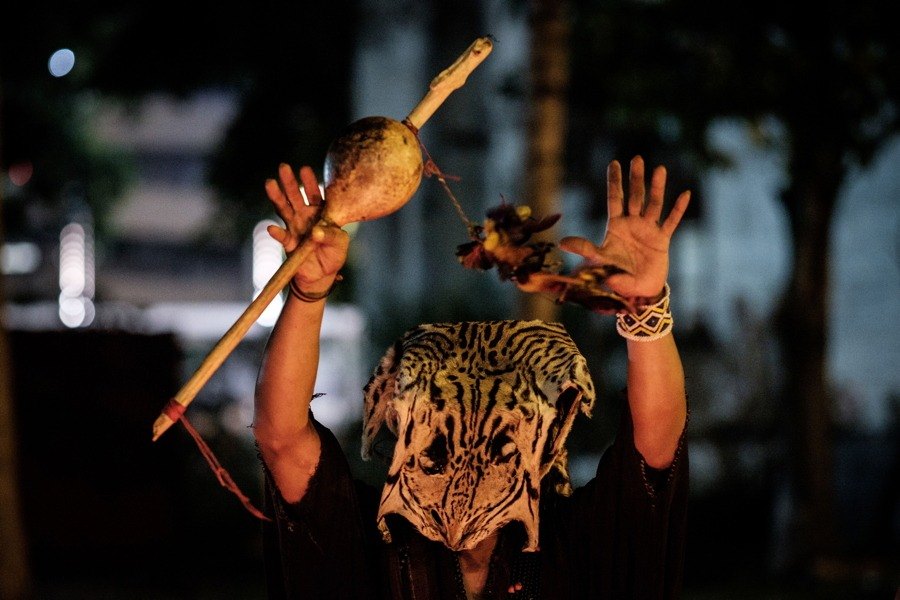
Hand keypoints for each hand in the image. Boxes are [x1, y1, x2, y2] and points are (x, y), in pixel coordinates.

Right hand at [265, 163, 348, 289]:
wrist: (322, 276)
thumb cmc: (334, 254)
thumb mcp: (340, 243)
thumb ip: (331, 236)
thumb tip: (316, 231)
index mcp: (320, 212)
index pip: (314, 194)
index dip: (310, 182)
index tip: (305, 170)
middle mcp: (304, 216)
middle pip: (295, 196)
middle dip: (289, 182)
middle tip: (283, 167)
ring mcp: (294, 227)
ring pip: (284, 209)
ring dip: (277, 197)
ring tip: (270, 184)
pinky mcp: (288, 243)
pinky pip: (281, 236)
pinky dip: (277, 233)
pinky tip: (271, 229)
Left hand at [559, 156, 689, 302]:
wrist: (638, 292)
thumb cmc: (616, 277)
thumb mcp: (599, 262)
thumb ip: (584, 250)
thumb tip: (562, 243)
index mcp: (616, 227)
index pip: (614, 199)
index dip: (614, 182)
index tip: (615, 163)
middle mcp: (633, 224)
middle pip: (634, 196)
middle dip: (636, 178)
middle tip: (637, 158)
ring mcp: (649, 230)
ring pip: (653, 204)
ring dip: (657, 188)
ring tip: (660, 169)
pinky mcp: (662, 240)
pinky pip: (671, 222)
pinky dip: (678, 209)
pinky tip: (685, 193)